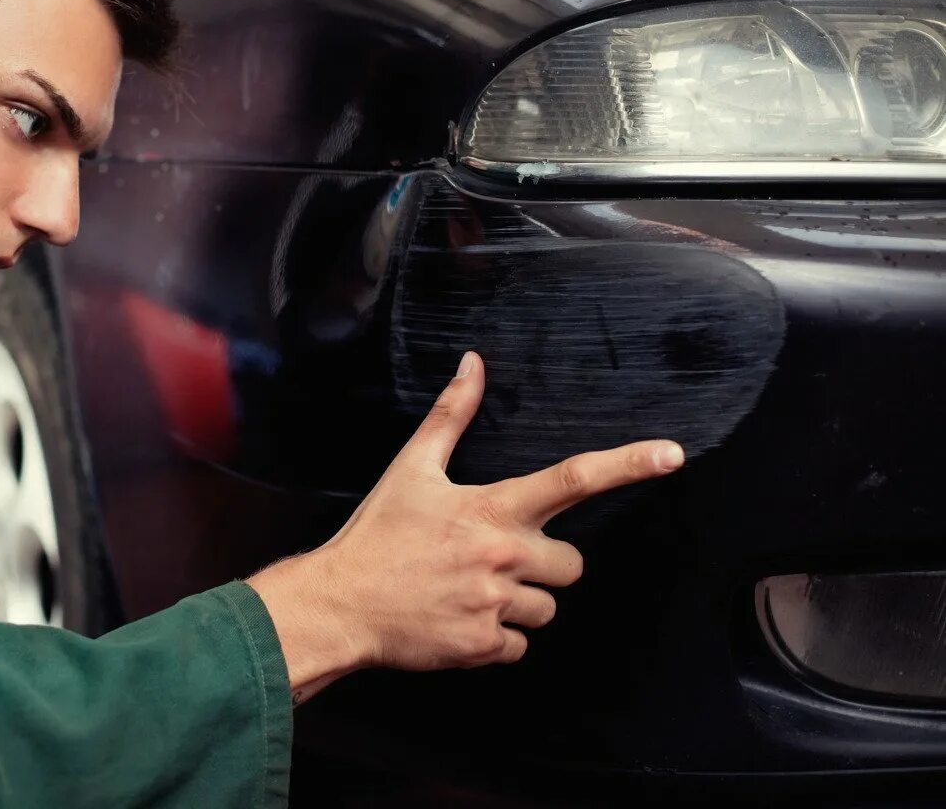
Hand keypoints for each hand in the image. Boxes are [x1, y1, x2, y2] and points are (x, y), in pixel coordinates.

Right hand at [247, 351, 683, 702]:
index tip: (671, 454)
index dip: (626, 464)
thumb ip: (451, 416)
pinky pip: (520, 646)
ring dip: (518, 603)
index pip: (572, 479)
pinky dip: (496, 638)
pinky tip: (459, 619)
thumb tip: (473, 363)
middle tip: (492, 559)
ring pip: (546, 609)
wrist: (339, 603)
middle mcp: (503, 555)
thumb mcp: (412, 469)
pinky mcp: (484, 646)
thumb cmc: (376, 535)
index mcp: (492, 507)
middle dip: (541, 564)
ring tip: (468, 590)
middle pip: (570, 564)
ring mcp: (496, 605)